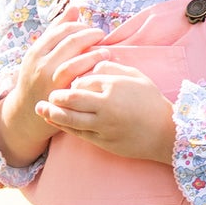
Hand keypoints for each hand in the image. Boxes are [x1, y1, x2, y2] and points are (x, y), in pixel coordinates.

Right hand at [0, 7, 106, 166]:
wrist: (24, 116)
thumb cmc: (37, 83)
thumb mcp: (40, 57)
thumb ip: (56, 33)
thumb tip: (75, 7)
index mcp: (36, 50)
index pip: (62, 28)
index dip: (80, 25)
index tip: (90, 29)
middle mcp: (40, 61)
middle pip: (70, 38)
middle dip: (89, 34)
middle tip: (101, 36)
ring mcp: (48, 76)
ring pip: (74, 54)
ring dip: (93, 50)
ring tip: (106, 51)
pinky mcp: (58, 90)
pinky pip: (77, 73)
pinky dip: (91, 66)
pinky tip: (102, 66)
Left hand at [36, 61, 176, 162]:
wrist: (165, 132)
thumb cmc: (150, 102)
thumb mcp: (136, 76)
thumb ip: (112, 68)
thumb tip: (91, 63)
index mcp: (114, 86)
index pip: (83, 80)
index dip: (73, 80)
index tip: (69, 80)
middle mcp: (106, 106)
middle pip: (72, 98)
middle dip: (57, 95)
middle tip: (49, 93)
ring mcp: (103, 126)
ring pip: (70, 118)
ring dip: (52, 112)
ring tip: (40, 107)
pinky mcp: (102, 141)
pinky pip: (77, 132)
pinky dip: (62, 125)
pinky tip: (52, 120)